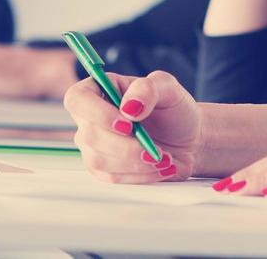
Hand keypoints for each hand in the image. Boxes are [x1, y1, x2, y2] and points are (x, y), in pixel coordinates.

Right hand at [64, 70, 201, 182]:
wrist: (188, 140)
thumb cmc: (175, 109)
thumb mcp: (168, 88)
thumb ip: (148, 89)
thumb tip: (128, 107)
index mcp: (101, 89)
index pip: (78, 99)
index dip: (97, 113)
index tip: (127, 125)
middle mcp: (92, 117)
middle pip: (88, 135)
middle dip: (125, 146)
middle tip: (155, 150)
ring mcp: (95, 144)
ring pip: (98, 160)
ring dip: (134, 163)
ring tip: (162, 158)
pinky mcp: (104, 168)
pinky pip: (111, 177)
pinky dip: (138, 175)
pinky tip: (157, 168)